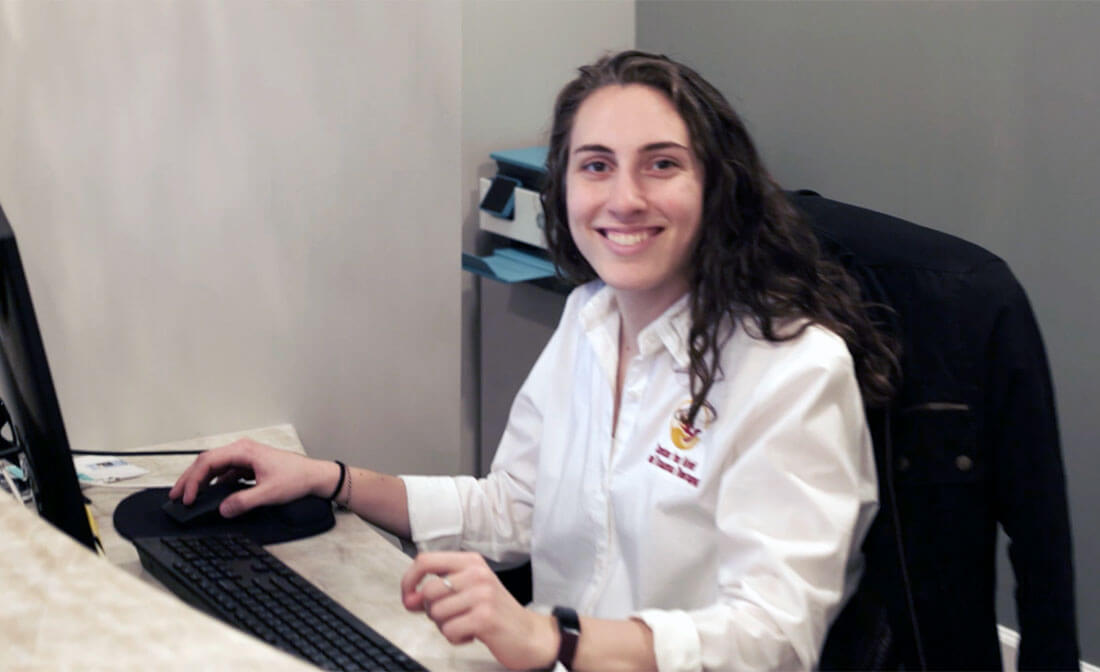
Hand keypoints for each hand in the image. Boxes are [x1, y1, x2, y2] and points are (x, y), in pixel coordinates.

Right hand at [168, 437, 336, 517]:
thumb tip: (222, 509)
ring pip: (214, 467)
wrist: (314, 476)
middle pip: (207, 462)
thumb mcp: (269, 493)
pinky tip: (208, 495)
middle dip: (189, 479)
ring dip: (200, 481)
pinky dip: (213, 483)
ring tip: (187, 496)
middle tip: (175, 496)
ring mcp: (244, 457)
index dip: (194, 480)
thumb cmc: (297, 478)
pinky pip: (224, 473)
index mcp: (244, 451)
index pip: (208, 462)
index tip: (186, 497)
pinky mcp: (248, 466)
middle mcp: (242, 450)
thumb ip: (244, 501)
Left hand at [400, 552, 558, 670]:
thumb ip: (438, 590)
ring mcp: (482, 594)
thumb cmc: (496, 612)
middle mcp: (477, 573)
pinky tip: (471, 634)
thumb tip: (410, 598)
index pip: (425, 560)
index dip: (409, 580)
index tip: (409, 597)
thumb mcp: (468, 591)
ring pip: (436, 612)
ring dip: (444, 626)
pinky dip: (455, 638)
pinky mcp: (485, 617)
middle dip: (432, 611)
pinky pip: (448, 630)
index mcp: (471, 561)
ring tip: (465, 624)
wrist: (529, 634)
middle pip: (428, 591)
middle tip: (451, 616)